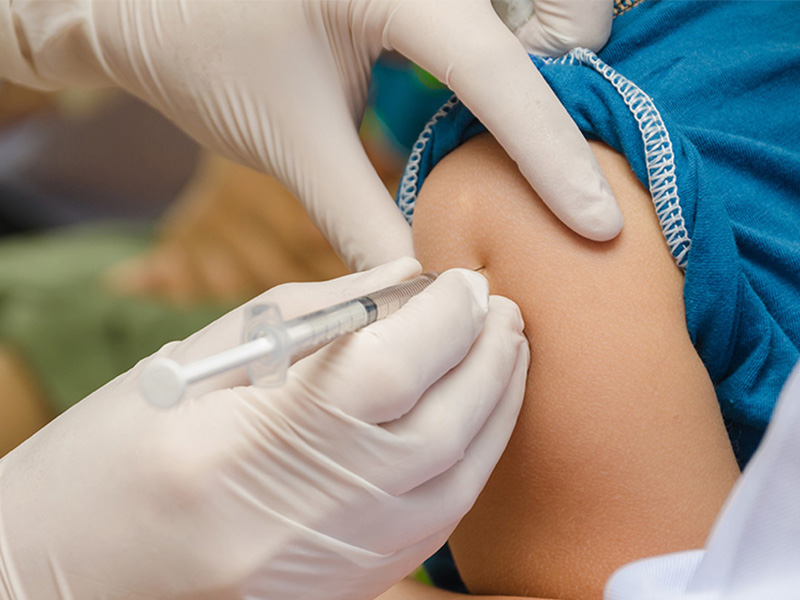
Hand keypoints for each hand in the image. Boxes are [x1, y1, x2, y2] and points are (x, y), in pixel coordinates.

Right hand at [0, 259, 528, 599]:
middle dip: (489, 357)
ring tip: (504, 351)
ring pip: (457, 481)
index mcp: (247, 444)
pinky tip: (474, 416)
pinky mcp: (348, 588)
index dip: (446, 317)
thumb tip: (408, 283)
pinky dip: (470, 458)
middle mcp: (303, 519)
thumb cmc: (117, 450)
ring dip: (495, 408)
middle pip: (442, 428)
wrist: (72, 571)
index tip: (467, 281)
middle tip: (501, 309)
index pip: (390, 370)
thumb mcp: (207, 357)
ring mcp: (332, 568)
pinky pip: (439, 522)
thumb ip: (322, 315)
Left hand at [2, 0, 621, 269]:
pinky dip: (516, 57)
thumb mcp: (290, 142)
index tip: (595, 225)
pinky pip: (497, 14)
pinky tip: (498, 104)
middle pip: (551, 8)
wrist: (142, 0)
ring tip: (527, 129)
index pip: (491, 67)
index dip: (550, 154)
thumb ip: (364, 218)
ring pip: (537, 5)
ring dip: (550, 59)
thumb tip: (426, 290)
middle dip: (569, 67)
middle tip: (551, 149)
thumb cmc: (202, 55)